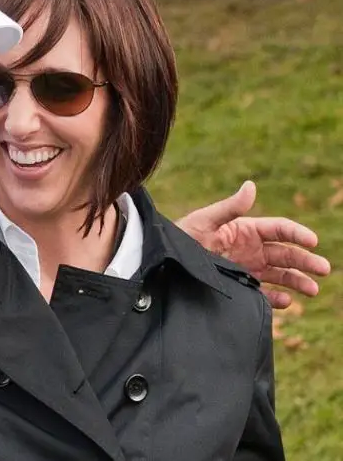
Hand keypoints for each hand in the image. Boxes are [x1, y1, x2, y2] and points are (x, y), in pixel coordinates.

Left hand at [175, 180, 329, 308]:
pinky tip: (286, 301)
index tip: (312, 241)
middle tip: (324, 269)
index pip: (279, 229)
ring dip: (297, 281)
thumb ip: (230, 207)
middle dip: (305, 261)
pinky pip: (263, 293)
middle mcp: (251, 249)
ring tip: (312, 290)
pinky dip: (276, 298)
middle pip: (286, 253)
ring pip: (280, 275)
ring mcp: (247, 268)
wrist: (164, 260)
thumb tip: (251, 186)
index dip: (297, 233)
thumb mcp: (204, 220)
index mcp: (246, 229)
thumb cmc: (182, 236)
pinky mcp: (239, 285)